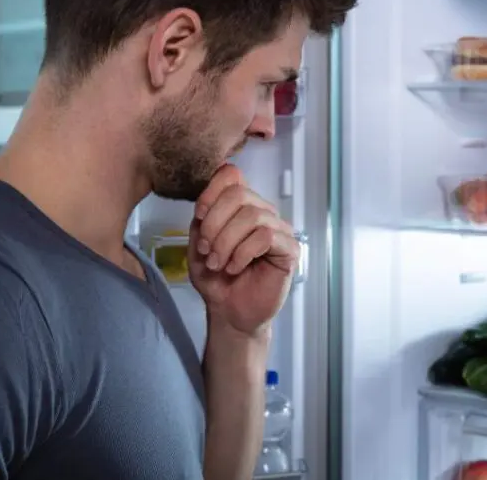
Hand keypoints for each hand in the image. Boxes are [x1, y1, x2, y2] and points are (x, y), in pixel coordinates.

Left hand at [187, 165, 297, 336]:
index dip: (213, 190)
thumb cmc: (215, 279)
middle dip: (215, 223)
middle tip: (205, 250)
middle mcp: (261, 212)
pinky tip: (235, 267)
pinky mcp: (289, 249)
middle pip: (239, 195)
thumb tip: (207, 203)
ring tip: (218, 263)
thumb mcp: (197, 245)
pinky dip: (243, 253)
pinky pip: (265, 236)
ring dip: (226, 242)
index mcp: (240, 206)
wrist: (228, 311)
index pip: (232, 175)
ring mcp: (278, 229)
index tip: (199, 215)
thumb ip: (202, 220)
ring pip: (252, 216)